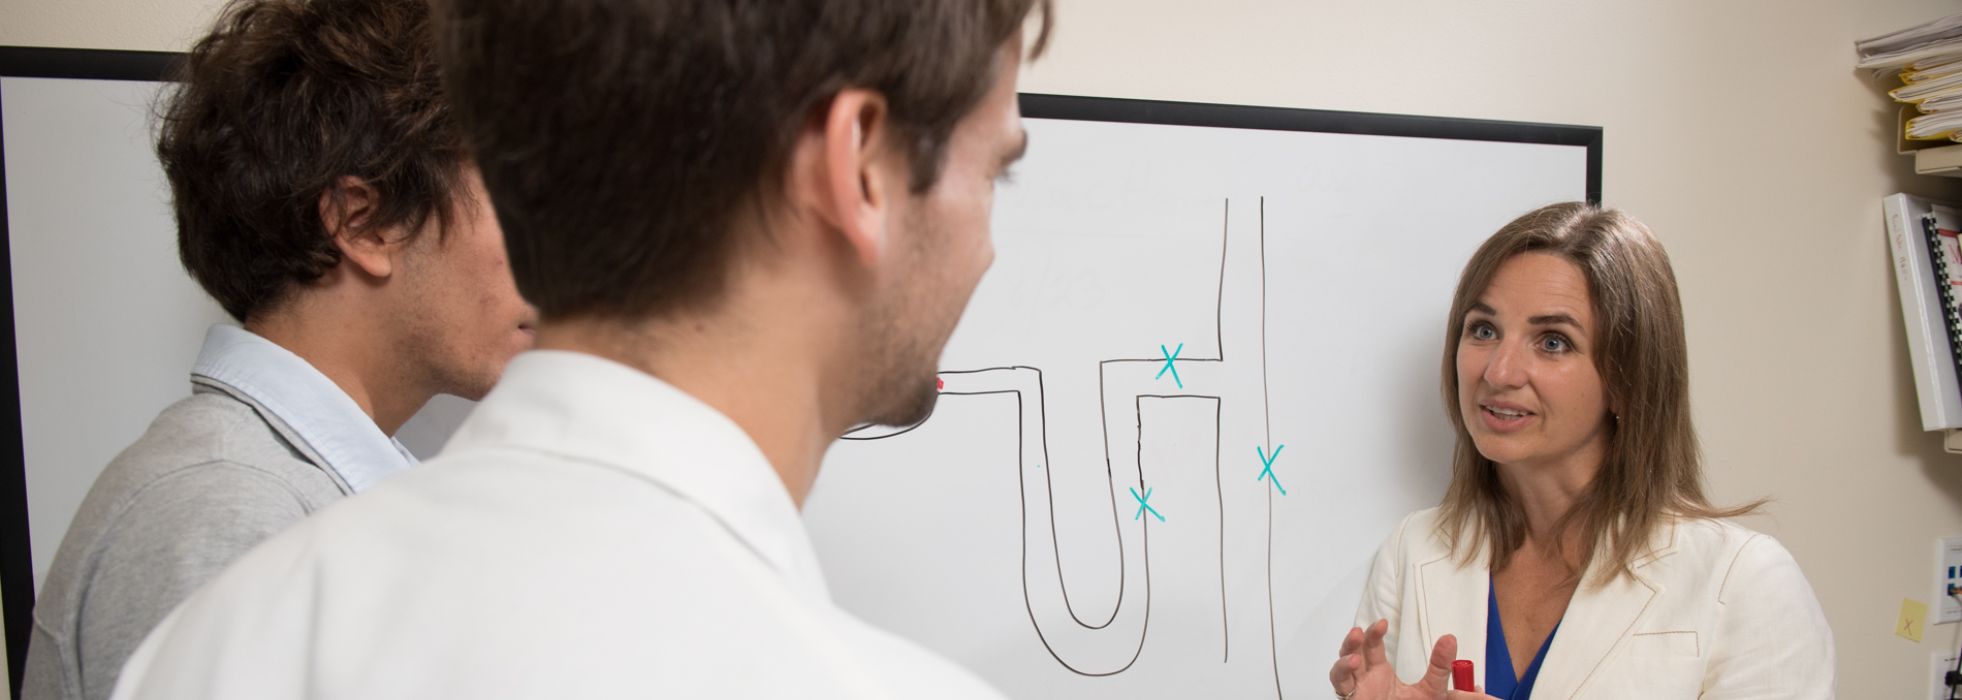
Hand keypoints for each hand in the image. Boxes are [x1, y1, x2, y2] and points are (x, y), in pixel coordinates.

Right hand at [1327, 619, 1499, 699]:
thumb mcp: (1432, 690)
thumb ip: (1440, 667)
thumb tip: (1450, 639)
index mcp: (1380, 674)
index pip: (1372, 647)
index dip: (1373, 633)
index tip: (1382, 623)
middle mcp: (1365, 680)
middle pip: (1352, 652)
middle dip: (1355, 640)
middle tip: (1362, 631)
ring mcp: (1357, 691)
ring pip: (1340, 669)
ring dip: (1345, 656)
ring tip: (1354, 652)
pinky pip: (1339, 686)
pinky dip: (1341, 673)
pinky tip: (1352, 664)